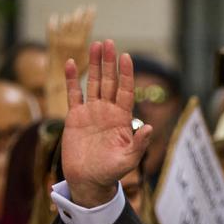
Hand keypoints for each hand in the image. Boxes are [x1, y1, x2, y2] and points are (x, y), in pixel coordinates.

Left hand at [47, 6, 95, 73]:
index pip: (86, 25)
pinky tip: (54, 17)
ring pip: (64, 25)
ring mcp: (58, 41)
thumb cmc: (78, 74)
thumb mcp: (89, 61)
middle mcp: (69, 40)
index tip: (93, 8)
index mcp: (80, 43)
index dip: (89, 16)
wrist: (58, 81)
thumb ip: (93, 50)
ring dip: (69, 18)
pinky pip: (51, 30)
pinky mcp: (50, 44)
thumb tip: (100, 42)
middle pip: (75, 23)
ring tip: (72, 14)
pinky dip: (53, 23)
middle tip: (84, 7)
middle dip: (80, 14)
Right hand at [62, 40, 152, 206]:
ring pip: (93, 83)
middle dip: (110, 62)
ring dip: (94, 65)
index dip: (126, 74)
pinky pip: (74, 94)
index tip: (126, 56)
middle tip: (109, 42)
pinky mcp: (75, 117)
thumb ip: (139, 143)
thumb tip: (150, 127)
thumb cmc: (112, 172)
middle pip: (110, 81)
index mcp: (123, 118)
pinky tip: (73, 64)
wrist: (89, 180)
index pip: (126, 91)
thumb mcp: (129, 159)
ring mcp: (92, 112)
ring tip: (95, 45)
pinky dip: (73, 79)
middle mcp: (108, 111)